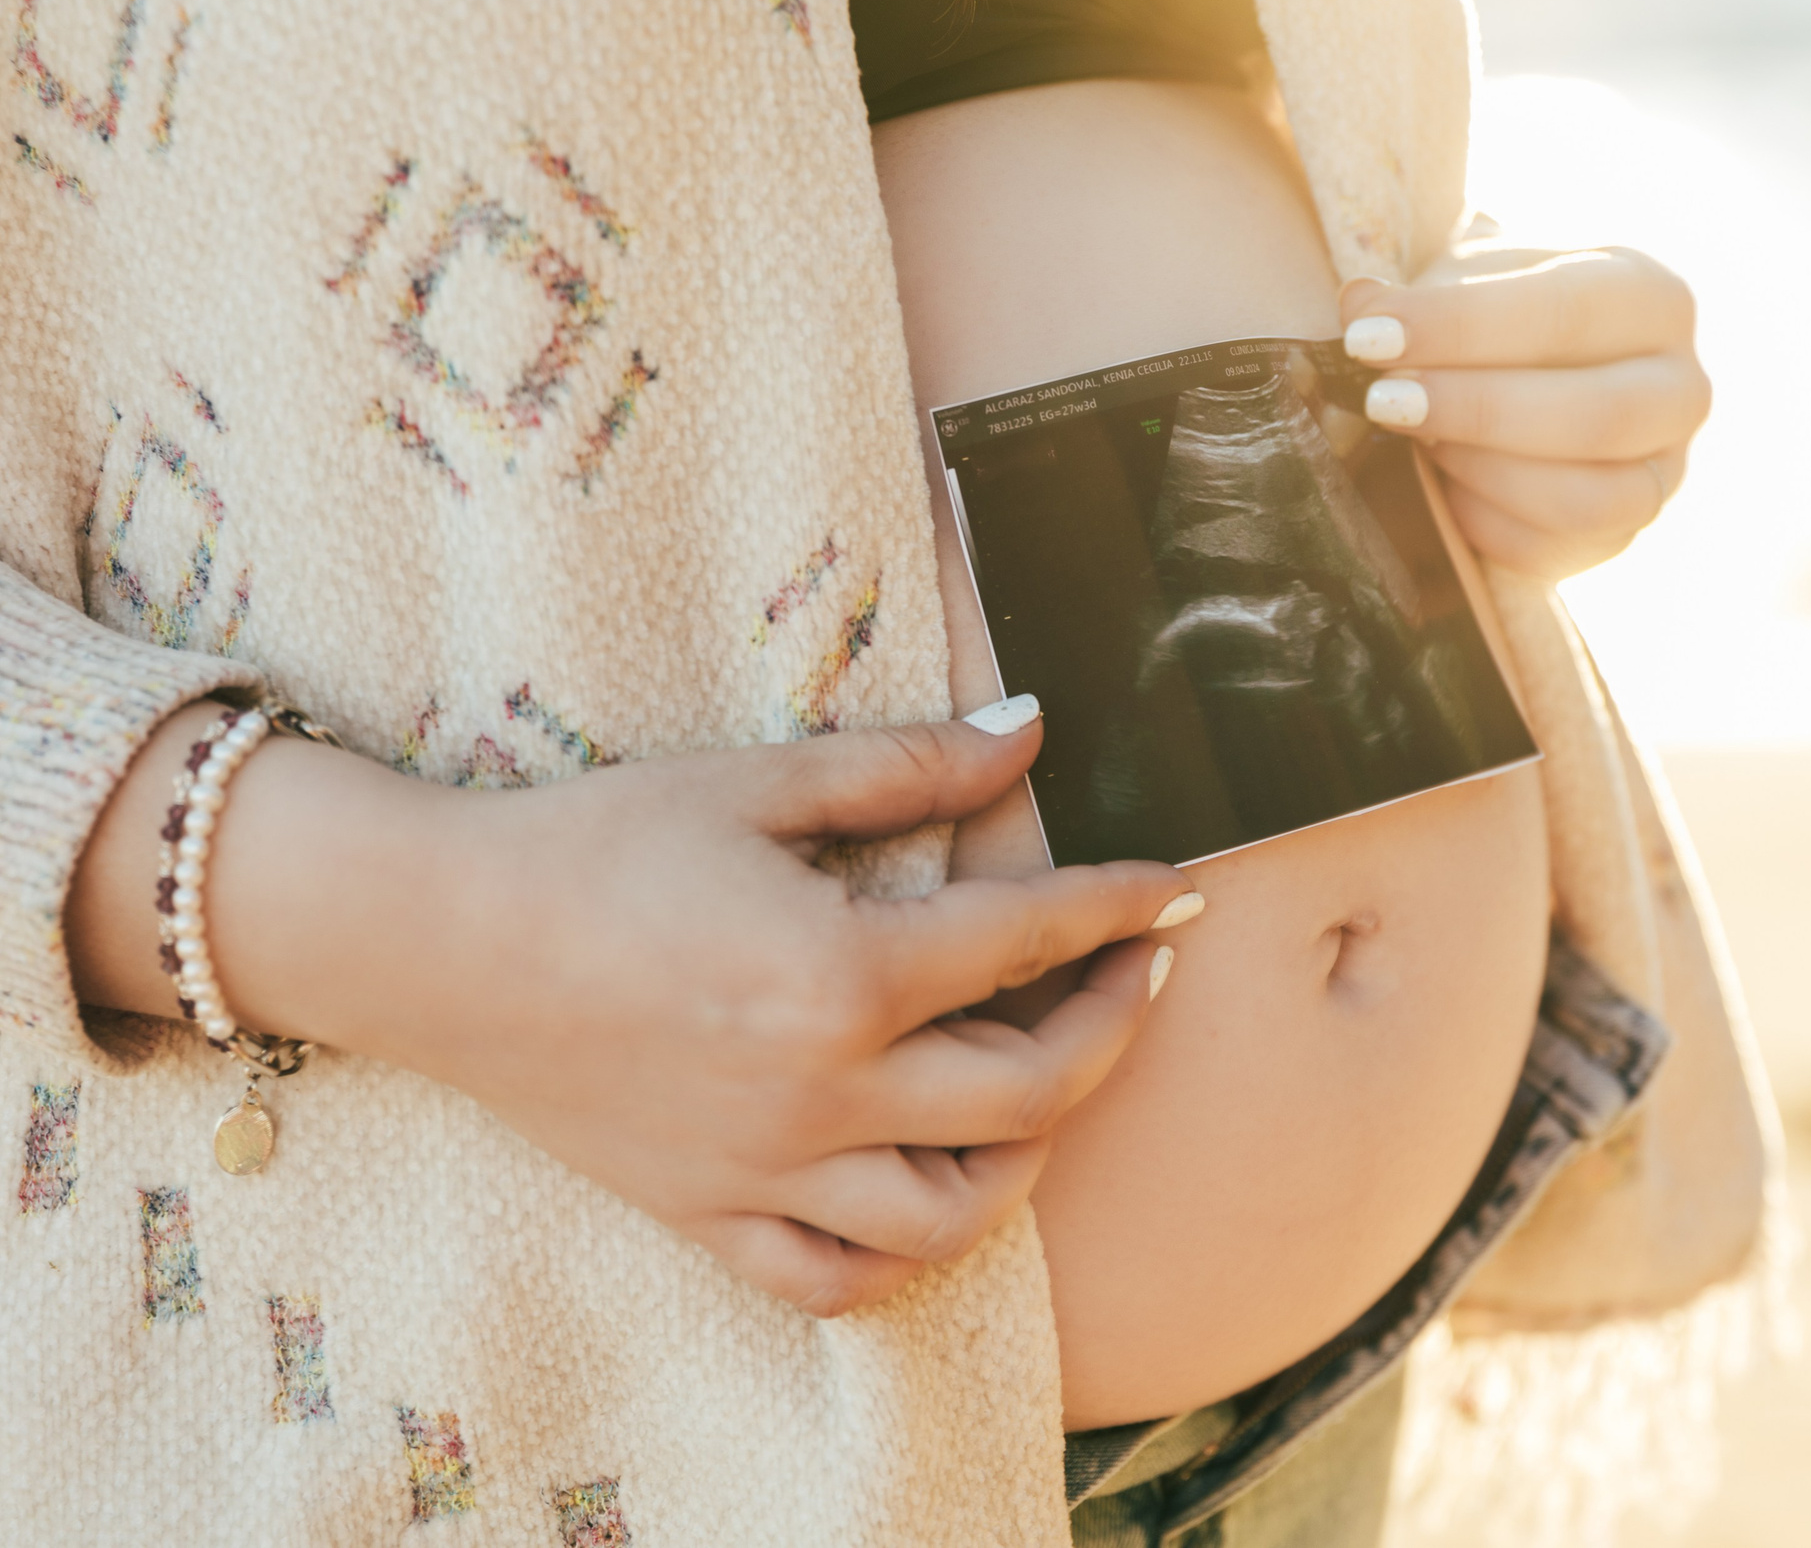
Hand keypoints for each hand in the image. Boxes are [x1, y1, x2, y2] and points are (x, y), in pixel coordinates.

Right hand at [71, 706, 1194, 1315]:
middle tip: (1138, 970)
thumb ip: (909, 768)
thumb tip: (1030, 729)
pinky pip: (836, 1278)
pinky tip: (927, 1189)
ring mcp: (768, 1171)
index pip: (1032, 942)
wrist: (433, 942)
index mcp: (843, 972)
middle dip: (1113, 1025)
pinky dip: (902, 1252)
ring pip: (952, 1213)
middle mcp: (821, 1091)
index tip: (1180, 888)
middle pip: (1030, 1091)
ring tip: (1044, 1087)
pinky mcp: (710, 1216)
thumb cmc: (593, 843)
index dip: (1122, 906)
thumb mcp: (756, 780)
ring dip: (1029, 1154)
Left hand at [1340, 242, 1710, 579]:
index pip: (1568, 311)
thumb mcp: (1464, 276)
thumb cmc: (1495, 313)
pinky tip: (1441, 484)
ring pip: (1587, 499)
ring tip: (1417, 439)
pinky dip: (1482, 521)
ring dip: (1483, 471)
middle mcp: (1681, 388)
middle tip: (1382, 400)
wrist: (1522, 367)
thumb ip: (1418, 289)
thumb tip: (1361, 302)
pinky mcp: (1620, 536)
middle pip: (1597, 414)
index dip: (1463, 326)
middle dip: (1476, 410)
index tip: (1368, 335)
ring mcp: (1662, 472)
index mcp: (1653, 298)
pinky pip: (1552, 551)